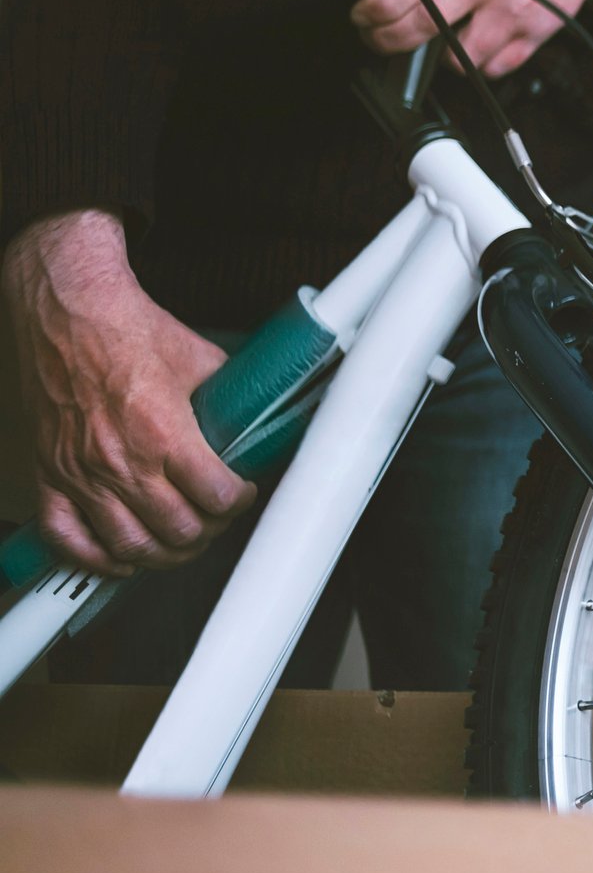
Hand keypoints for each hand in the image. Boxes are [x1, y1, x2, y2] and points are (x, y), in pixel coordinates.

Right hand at [2, 212, 253, 574]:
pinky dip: (97, 559)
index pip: (217, 496)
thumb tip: (263, 411)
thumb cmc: (128, 330)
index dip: (240, 500)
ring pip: (130, 546)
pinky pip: (67, 540)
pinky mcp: (49, 476)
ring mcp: (80, 474)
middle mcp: (121, 461)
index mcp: (164, 432)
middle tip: (215, 518)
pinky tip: (120, 556)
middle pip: (179, 531)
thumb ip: (230, 396)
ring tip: (180, 542)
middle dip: (208, 530)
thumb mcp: (201, 359)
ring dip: (164, 554)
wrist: (67, 312)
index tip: (242, 493)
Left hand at [348, 0, 592, 76]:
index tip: (364, 11)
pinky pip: (494, 66)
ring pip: (460, 55)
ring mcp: (516, 8)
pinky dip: (474, 63)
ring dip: (433, 54)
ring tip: (424, 40)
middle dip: (389, 37)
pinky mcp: (537, 32)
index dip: (382, 3)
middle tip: (375, 34)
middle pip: (428, 22)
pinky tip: (465, 45)